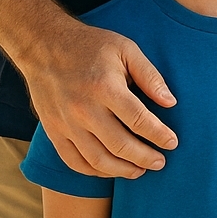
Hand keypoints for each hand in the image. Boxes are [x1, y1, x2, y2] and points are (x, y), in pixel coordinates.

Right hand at [21, 20, 177, 178]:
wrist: (44, 46)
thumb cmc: (91, 46)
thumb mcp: (126, 49)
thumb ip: (150, 76)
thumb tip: (171, 102)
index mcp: (105, 88)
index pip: (139, 120)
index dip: (159, 135)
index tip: (173, 142)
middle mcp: (84, 110)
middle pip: (120, 145)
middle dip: (145, 158)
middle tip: (160, 162)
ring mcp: (66, 124)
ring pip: (98, 160)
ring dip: (122, 170)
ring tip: (140, 170)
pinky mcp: (53, 131)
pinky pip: (74, 161)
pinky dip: (94, 172)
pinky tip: (110, 170)